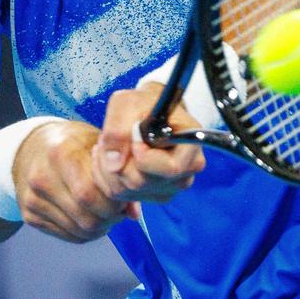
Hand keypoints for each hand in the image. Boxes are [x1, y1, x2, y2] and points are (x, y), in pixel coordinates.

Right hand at [12, 120, 137, 242]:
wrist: (32, 146)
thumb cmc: (71, 141)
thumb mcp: (96, 142)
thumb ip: (117, 172)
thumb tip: (135, 212)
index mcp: (60, 153)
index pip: (89, 193)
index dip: (113, 202)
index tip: (124, 197)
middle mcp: (42, 178)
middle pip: (85, 217)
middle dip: (110, 218)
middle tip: (120, 209)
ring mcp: (33, 199)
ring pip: (78, 230)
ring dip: (100, 227)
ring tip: (107, 212)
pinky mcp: (30, 215)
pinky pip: (67, 235)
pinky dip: (85, 231)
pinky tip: (91, 215)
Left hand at [92, 84, 205, 204]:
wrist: (146, 110)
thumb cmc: (142, 103)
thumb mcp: (128, 102)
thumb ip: (119, 128)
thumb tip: (115, 164)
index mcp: (191, 144)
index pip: (170, 168)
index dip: (143, 157)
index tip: (132, 137)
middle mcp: (186, 171)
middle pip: (142, 182)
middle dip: (118, 160)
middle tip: (110, 138)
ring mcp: (170, 187)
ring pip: (127, 191)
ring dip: (108, 168)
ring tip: (109, 144)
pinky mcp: (152, 195)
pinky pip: (121, 196)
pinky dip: (107, 178)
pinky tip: (111, 157)